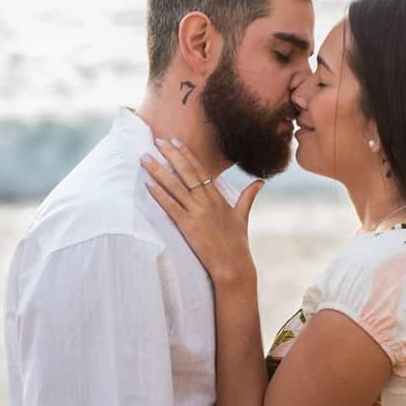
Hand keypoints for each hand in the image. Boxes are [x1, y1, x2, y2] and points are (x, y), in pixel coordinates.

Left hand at [140, 138, 263, 286]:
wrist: (233, 264)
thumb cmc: (237, 242)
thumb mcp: (243, 215)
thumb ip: (249, 196)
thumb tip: (260, 182)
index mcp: (218, 197)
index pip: (200, 169)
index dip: (186, 154)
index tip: (175, 141)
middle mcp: (207, 201)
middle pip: (186, 172)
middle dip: (170, 155)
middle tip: (157, 140)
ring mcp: (197, 213)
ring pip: (175, 186)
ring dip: (158, 171)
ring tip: (144, 158)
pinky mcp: (188, 226)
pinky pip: (170, 207)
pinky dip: (159, 194)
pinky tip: (148, 184)